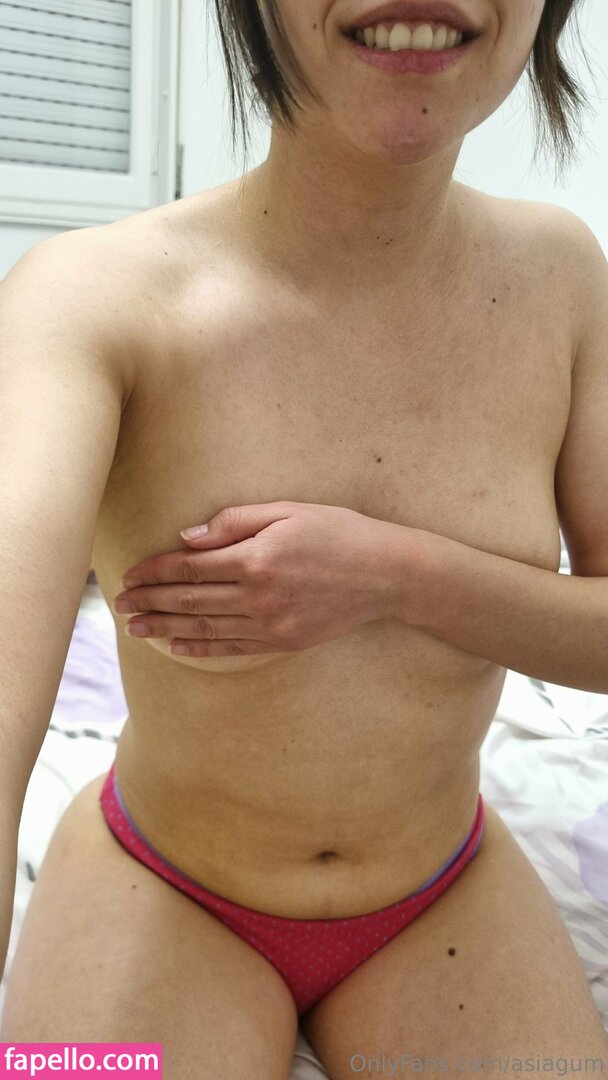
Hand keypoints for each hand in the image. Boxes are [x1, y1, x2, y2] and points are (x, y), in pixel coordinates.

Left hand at [113, 501, 407, 655]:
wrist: (385, 574)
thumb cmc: (338, 532)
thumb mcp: (288, 511)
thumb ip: (235, 522)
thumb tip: (188, 538)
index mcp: (256, 558)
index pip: (191, 567)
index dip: (156, 571)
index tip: (131, 574)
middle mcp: (259, 596)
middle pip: (190, 600)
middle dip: (151, 601)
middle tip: (121, 605)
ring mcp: (271, 624)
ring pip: (205, 628)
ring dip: (165, 628)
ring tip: (136, 628)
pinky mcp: (283, 641)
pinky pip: (233, 648)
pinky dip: (201, 648)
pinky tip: (176, 646)